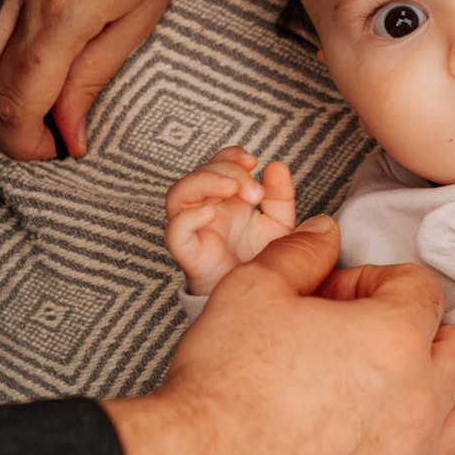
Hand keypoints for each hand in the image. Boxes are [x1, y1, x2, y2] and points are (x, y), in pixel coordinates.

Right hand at [0, 0, 297, 160]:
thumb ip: (93, 76)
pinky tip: (12, 41)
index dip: (27, 142)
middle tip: (47, 124)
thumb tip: (65, 135)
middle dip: (5, 118)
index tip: (54, 151)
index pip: (18, 101)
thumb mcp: (142, 13)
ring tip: (35, 84)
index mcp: (62, 10)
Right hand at [100, 215, 454, 454]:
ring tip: (381, 400)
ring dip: (432, 402)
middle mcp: (419, 401)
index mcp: (396, 337)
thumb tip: (325, 236)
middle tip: (358, 342)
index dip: (376, 282)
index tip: (338, 297)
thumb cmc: (220, 389)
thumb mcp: (251, 291)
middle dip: (417, 336)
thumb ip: (300, 254)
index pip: (421, 288)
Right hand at [165, 147, 297, 295]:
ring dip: (205, 183)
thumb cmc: (258, 259)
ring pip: (179, 194)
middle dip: (227, 171)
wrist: (252, 299)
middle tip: (254, 192)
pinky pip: (174, 230)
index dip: (230, 155)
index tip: (253, 161)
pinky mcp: (186, 251)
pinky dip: (187, 218)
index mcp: (225, 198)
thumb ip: (280, 197)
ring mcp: (192, 228)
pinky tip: (210, 214)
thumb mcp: (279, 224)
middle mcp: (205, 207)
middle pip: (199, 173)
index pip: (217, 162)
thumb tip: (277, 166)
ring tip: (231, 189)